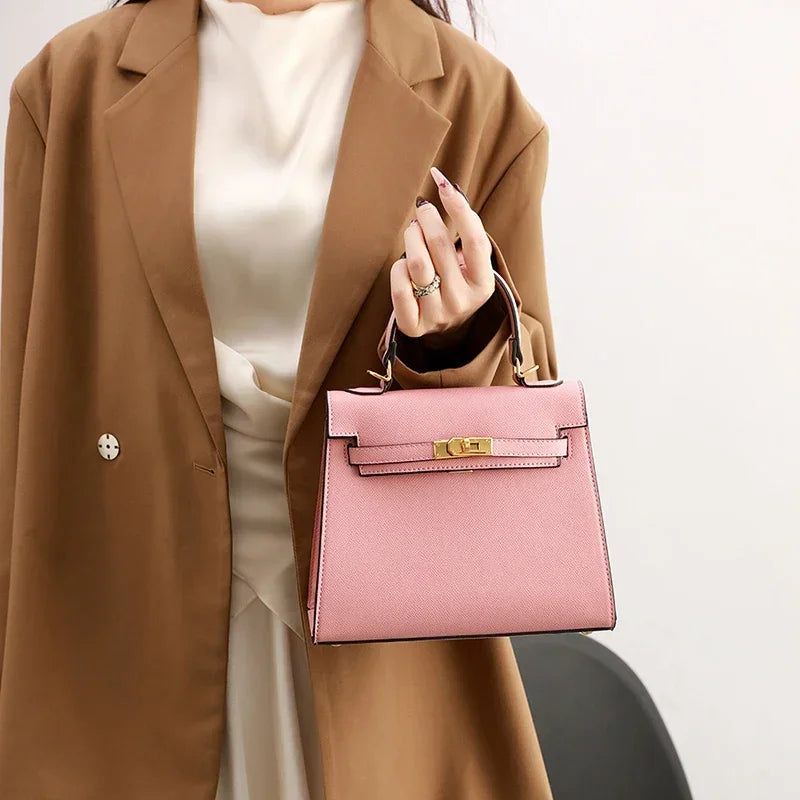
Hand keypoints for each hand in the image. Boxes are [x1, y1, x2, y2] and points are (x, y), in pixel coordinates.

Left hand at [389, 166, 495, 348]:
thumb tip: (445, 184)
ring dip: (411, 238)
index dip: (458, 208)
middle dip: (427, 218)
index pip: (474, 240)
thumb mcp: (471, 261)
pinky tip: (403, 265)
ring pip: (417, 264)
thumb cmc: (457, 281)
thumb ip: (466, 228)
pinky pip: (399, 287)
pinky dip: (398, 268)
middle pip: (440, 246)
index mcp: (483, 285)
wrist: (446, 326)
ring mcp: (438, 316)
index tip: (442, 183)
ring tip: (413, 232)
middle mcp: (462, 302)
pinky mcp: (413, 326)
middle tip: (423, 210)